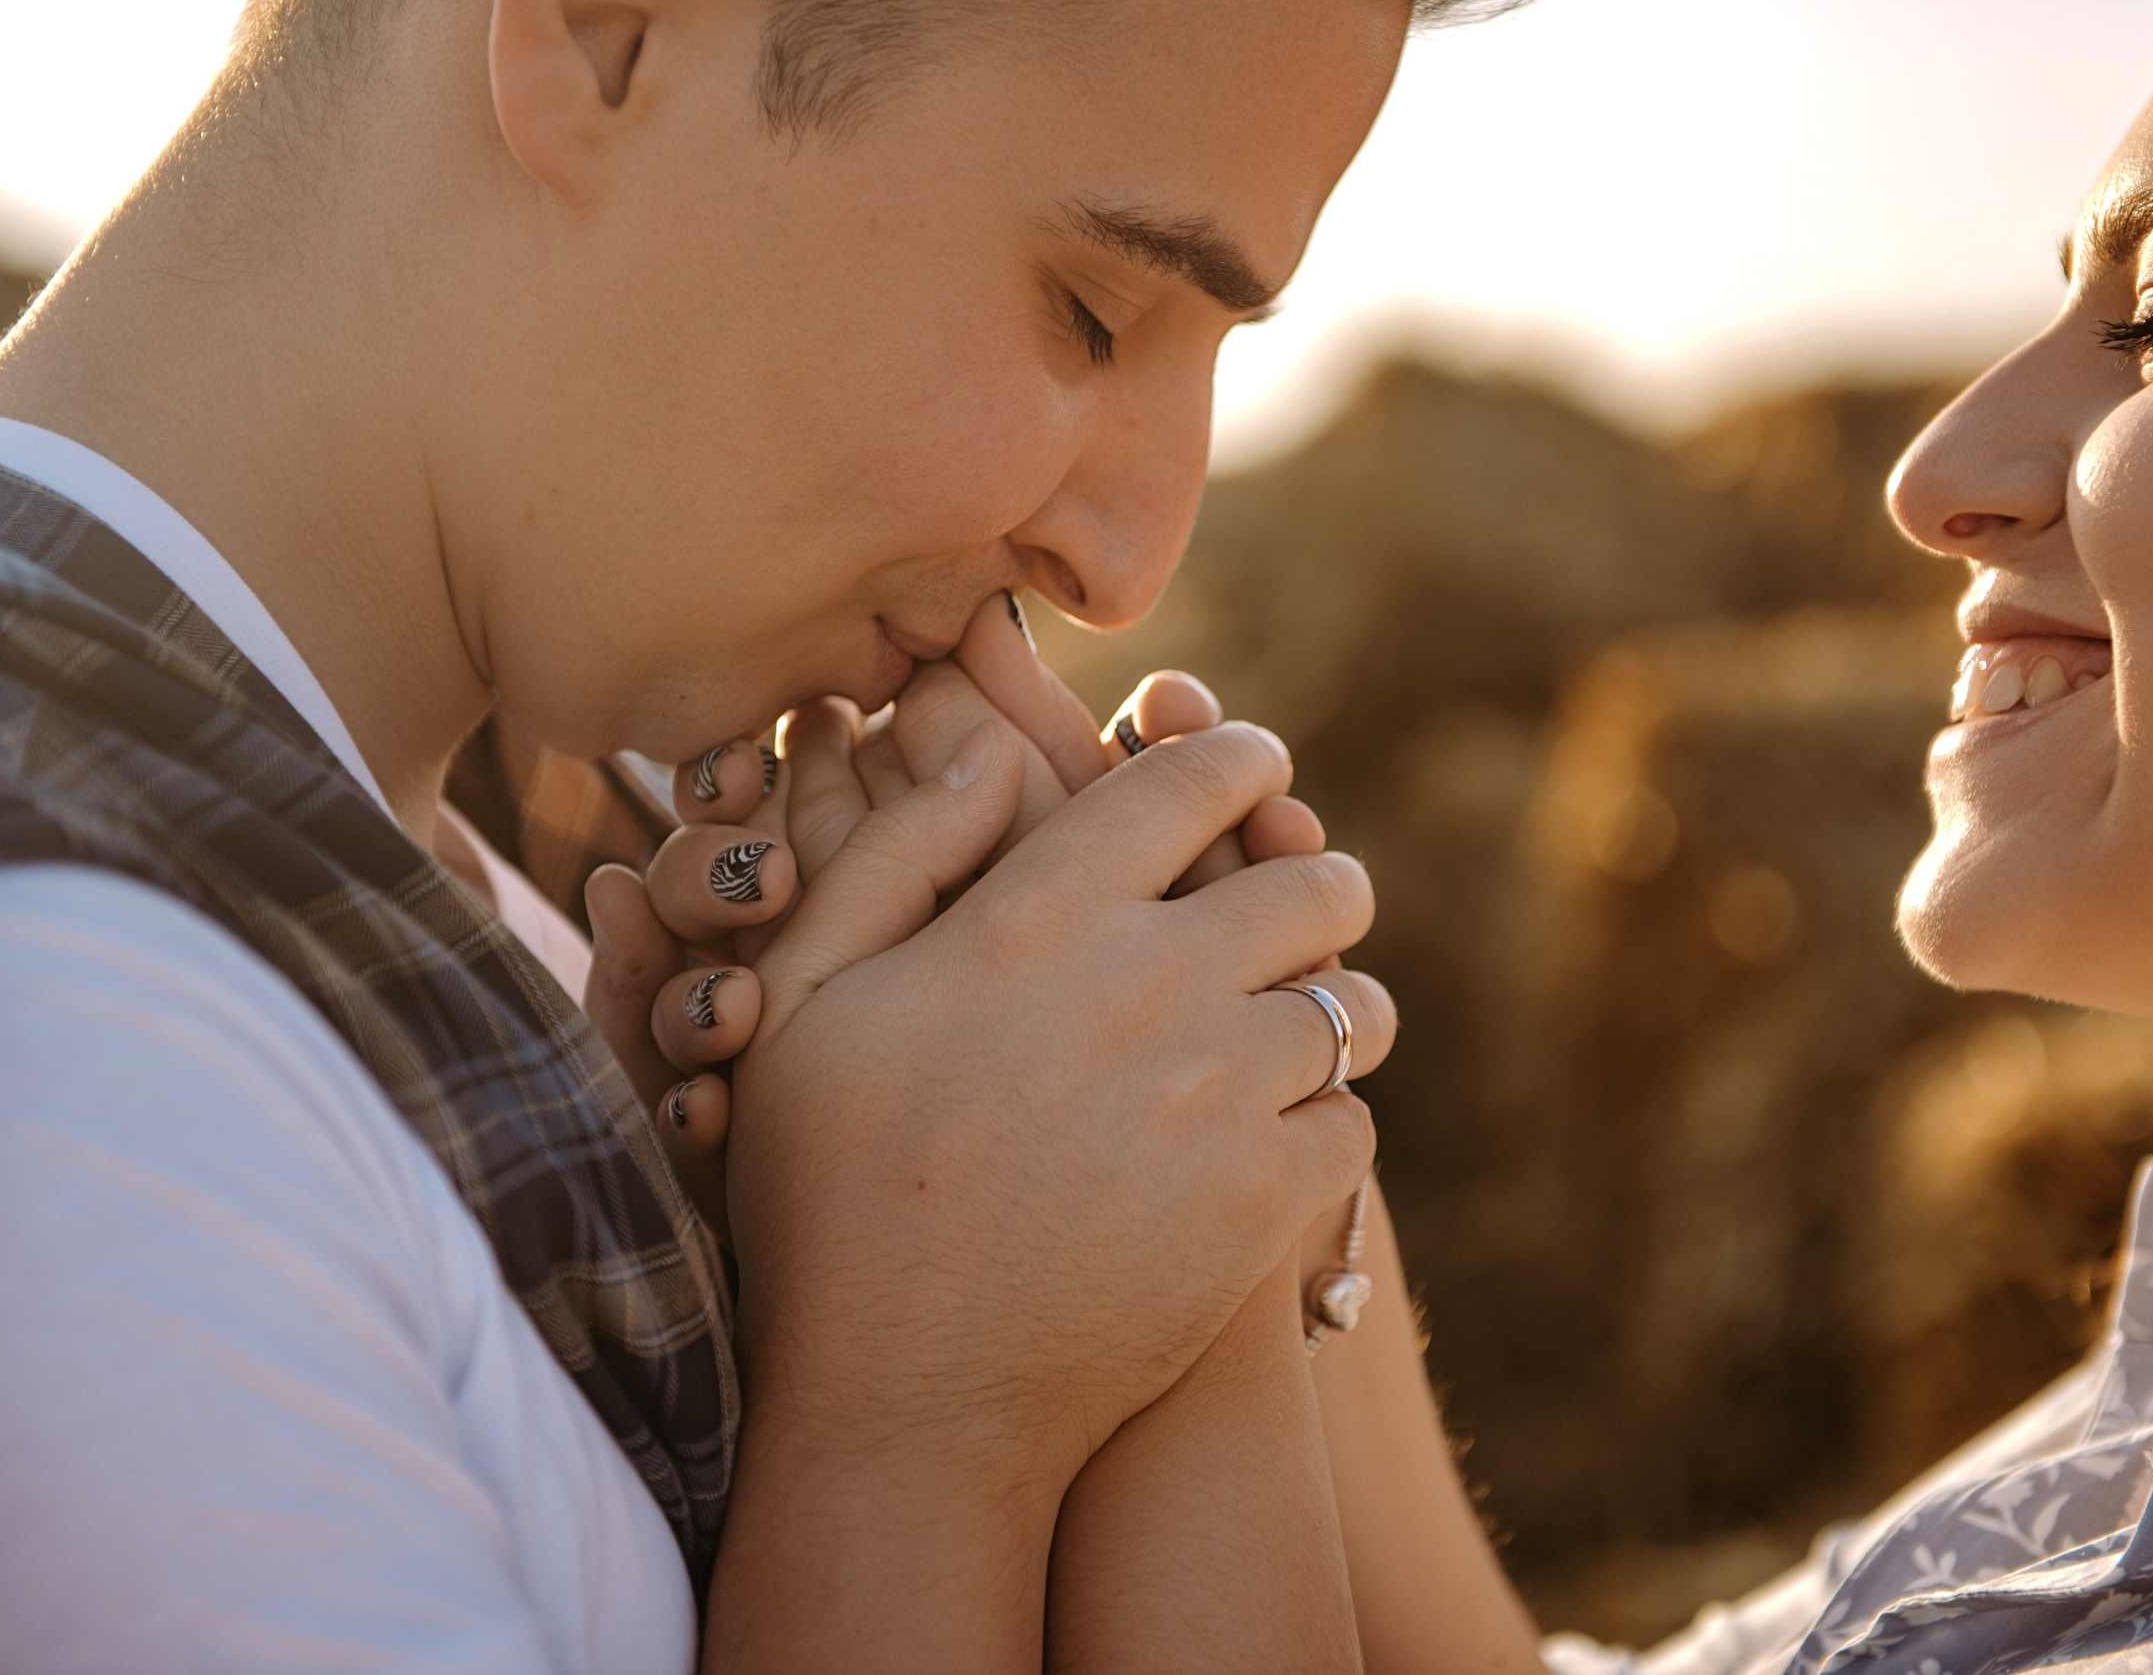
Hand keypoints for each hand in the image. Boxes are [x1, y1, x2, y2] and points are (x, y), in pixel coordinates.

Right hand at [586, 593, 1326, 1234]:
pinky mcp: (1263, 1201)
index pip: (1189, 782)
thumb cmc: (827, 1196)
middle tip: (1303, 898)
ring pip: (1350, 1005)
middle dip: (1317, 878)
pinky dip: (1325, 1123)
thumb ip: (889, 857)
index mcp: (1035, 917)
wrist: (902, 1402)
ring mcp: (1216, 1093)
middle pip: (1310, 882)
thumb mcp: (801, 1005)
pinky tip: (1274, 1139)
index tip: (1255, 766)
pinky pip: (1352, 1121)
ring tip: (1299, 1025)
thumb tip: (983, 749)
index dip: (1238, 758)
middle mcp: (1145, 983)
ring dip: (1333, 1004)